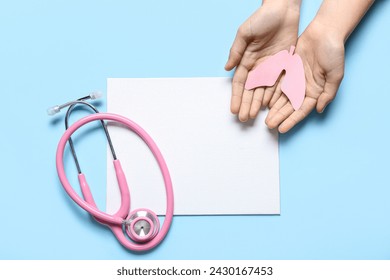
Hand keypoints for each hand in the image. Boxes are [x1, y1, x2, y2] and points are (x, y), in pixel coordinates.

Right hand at [225, 0, 299, 121]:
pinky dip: (275, 95)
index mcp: (247, 60)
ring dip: (258, 104)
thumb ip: (236, 51)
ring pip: (264, 90)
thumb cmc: (262, 18)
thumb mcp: (245, 33)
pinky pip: (280, 83)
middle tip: (244, 119)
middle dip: (247, 105)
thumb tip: (226, 68)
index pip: (240, 83)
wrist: (283, 9)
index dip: (237, 97)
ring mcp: (271, 67)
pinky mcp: (284, 64)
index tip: (234, 110)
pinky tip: (271, 106)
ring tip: (254, 116)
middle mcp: (258, 66)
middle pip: (251, 90)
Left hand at [265, 20, 344, 132]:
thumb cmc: (334, 52)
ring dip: (273, 108)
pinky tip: (263, 101)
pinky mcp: (287, 70)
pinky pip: (277, 84)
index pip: (300, 110)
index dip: (291, 120)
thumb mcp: (335, 75)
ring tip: (264, 118)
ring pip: (281, 97)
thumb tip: (319, 110)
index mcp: (315, 92)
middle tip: (268, 125)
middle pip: (289, 107)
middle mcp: (304, 88)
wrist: (325, 32)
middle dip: (279, 117)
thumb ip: (328, 93)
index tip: (281, 129)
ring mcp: (295, 79)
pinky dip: (271, 93)